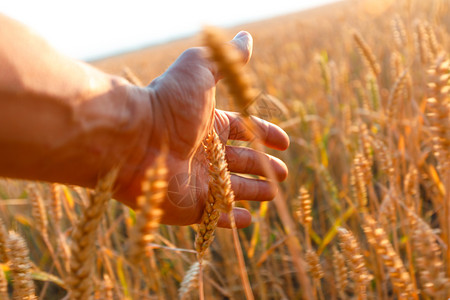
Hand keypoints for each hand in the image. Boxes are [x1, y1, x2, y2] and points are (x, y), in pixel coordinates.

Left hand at [115, 32, 288, 227]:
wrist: (133, 138)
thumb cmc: (167, 103)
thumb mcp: (200, 70)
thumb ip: (226, 59)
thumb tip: (246, 37)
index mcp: (210, 125)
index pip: (245, 131)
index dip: (265, 135)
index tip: (284, 142)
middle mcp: (205, 153)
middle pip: (241, 162)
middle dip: (263, 167)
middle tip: (282, 174)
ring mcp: (197, 181)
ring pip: (232, 190)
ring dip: (253, 192)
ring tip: (272, 195)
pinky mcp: (189, 206)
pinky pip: (215, 215)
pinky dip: (231, 219)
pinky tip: (246, 220)